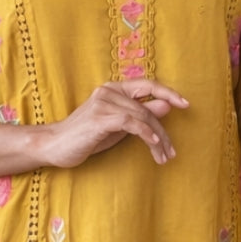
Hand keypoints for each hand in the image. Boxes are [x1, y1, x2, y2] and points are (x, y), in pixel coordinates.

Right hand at [42, 79, 188, 167]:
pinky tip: (154, 145)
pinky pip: (131, 122)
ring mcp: (103, 102)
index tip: (185, 104)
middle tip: (172, 151)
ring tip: (164, 156)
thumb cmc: (86, 137)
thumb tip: (167, 106)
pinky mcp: (100, 117)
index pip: (147, 85)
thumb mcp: (118, 126)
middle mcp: (109, 91)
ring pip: (142, 115)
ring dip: (157, 138)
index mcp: (114, 89)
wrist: (55, 146)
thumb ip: (140, 115)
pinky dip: (146, 133)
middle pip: (148, 106)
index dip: (168, 92)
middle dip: (163, 131)